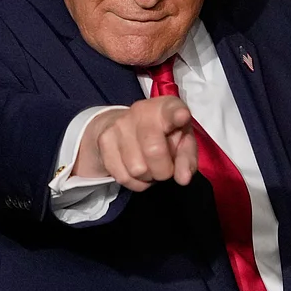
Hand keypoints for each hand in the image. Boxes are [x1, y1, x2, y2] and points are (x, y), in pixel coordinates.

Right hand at [73, 97, 197, 191]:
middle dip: (164, 170)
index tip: (182, 116)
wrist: (121, 125)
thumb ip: (187, 158)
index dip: (177, 114)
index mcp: (165, 108)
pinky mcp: (104, 141)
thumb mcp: (182, 141)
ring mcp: (119, 125)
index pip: (171, 110)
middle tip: (165, 167)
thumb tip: (183, 179)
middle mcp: (140, 111)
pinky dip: (135, 182)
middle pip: (154, 151)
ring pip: (138, 169)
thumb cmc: (162, 134)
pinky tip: (137, 171)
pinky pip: (123, 177)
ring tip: (150, 166)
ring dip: (148, 177)